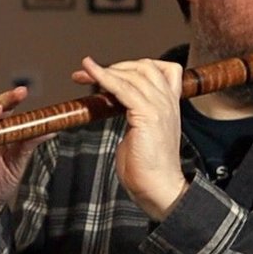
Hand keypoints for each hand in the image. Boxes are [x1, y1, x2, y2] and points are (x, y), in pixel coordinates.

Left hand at [71, 56, 187, 218]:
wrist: (158, 187)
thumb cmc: (146, 167)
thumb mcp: (140, 132)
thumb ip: (133, 114)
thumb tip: (115, 105)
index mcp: (169, 104)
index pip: (157, 70)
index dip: (129, 67)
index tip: (104, 72)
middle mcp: (168, 101)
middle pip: (144, 67)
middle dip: (114, 66)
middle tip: (86, 72)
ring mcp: (160, 107)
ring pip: (133, 75)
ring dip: (105, 70)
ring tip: (83, 72)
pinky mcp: (148, 115)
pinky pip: (123, 88)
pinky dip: (104, 76)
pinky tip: (89, 72)